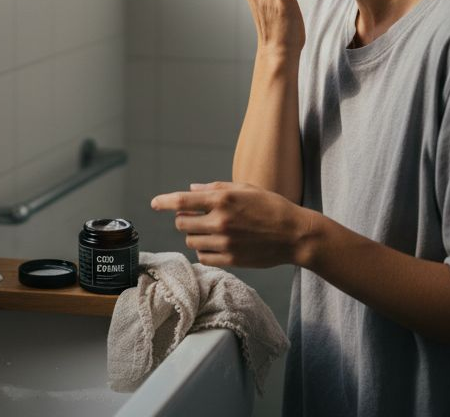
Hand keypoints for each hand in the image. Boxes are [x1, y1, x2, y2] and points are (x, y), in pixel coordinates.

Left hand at [151, 180, 316, 268]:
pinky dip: (205, 250)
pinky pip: (203, 257)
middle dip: (185, 220)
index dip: (164, 202)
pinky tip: (217, 244)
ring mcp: (225, 243)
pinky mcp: (231, 260)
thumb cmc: (271, 206)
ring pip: (191, 242)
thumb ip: (215, 189)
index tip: (154, 204)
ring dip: (195, 235)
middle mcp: (220, 221)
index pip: (181, 201)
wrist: (295, 235)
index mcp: (223, 200)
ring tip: (211, 231)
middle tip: (197, 217)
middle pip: (182, 224)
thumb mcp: (245, 189)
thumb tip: (190, 190)